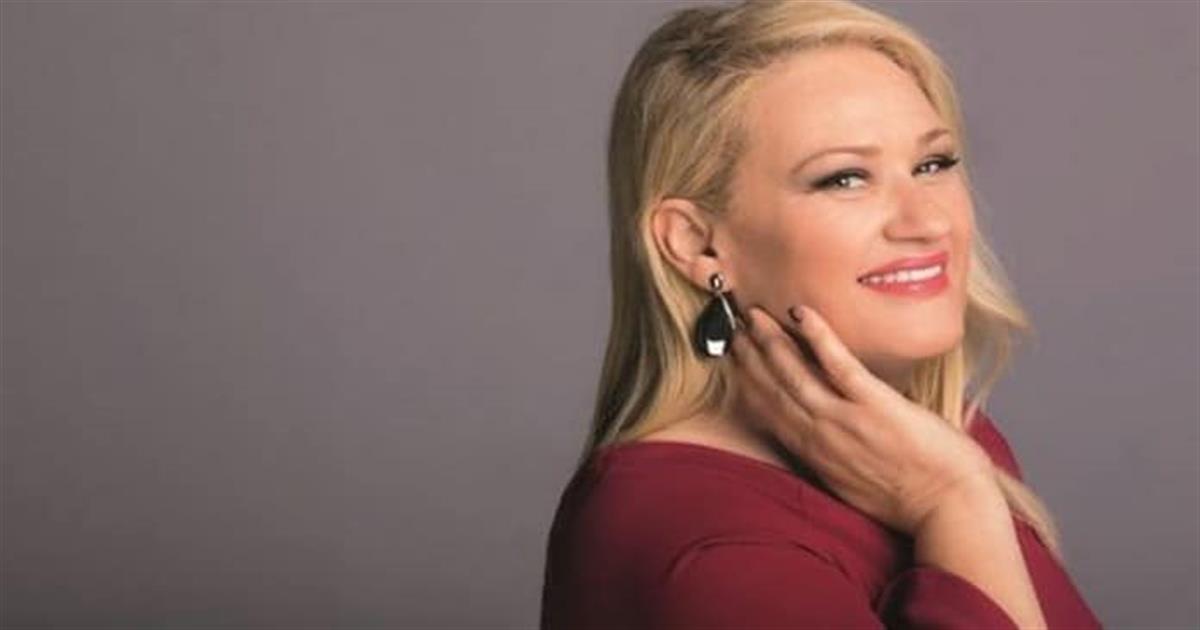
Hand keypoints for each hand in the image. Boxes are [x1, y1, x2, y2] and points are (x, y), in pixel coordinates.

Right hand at [728, 304, 997, 534]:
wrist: (950, 509)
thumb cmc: (913, 500)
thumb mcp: (855, 485)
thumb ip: (834, 457)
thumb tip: (826, 434)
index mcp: (815, 455)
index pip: (769, 412)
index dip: (748, 382)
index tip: (734, 358)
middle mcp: (820, 437)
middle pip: (773, 389)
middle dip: (749, 355)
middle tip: (733, 326)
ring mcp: (844, 420)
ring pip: (794, 374)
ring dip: (770, 341)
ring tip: (755, 315)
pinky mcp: (874, 405)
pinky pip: (837, 363)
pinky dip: (816, 336)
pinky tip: (800, 314)